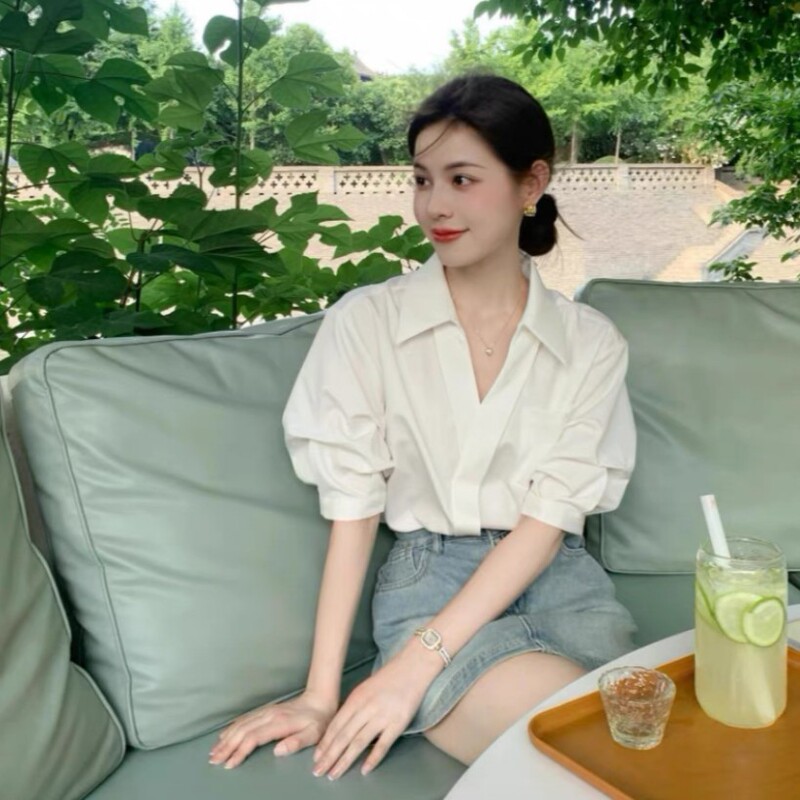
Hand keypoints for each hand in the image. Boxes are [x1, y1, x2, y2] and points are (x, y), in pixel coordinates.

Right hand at [209, 691, 337, 768]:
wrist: (320, 700)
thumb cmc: (318, 720)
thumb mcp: (314, 733)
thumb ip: (296, 742)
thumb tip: (277, 751)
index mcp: (279, 722)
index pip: (253, 738)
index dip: (239, 751)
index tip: (229, 764)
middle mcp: (270, 715)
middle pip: (242, 731)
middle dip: (227, 746)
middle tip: (214, 760)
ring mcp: (267, 711)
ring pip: (241, 724)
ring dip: (227, 737)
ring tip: (214, 751)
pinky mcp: (267, 710)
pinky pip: (245, 718)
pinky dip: (232, 727)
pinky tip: (225, 733)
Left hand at [311, 645, 439, 779]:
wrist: (412, 667)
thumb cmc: (388, 678)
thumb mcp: (364, 688)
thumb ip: (353, 707)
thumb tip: (340, 728)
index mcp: (356, 698)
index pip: (336, 725)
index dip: (325, 743)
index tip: (316, 757)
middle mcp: (366, 707)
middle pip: (343, 736)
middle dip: (329, 756)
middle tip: (319, 771)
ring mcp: (382, 716)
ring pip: (359, 743)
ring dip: (345, 761)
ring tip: (335, 774)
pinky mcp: (398, 723)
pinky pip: (383, 744)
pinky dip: (373, 758)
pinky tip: (364, 770)